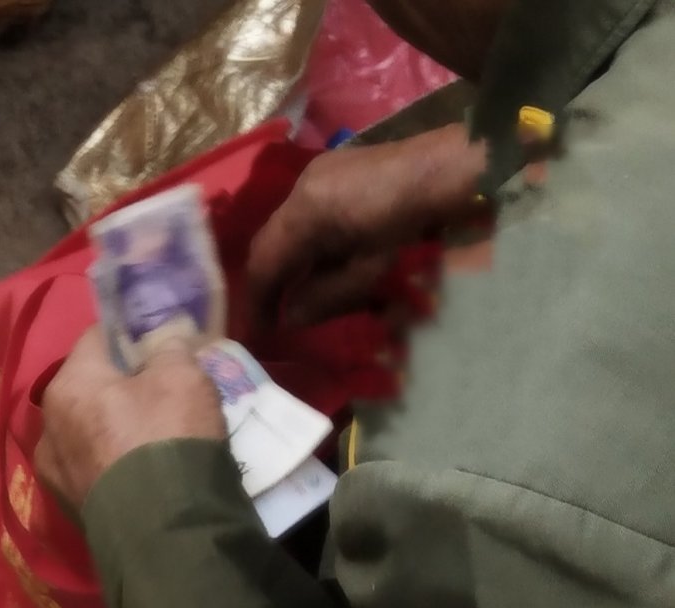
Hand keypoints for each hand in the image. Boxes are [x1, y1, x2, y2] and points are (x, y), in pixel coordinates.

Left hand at [36, 328, 225, 513]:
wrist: (163, 528)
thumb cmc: (167, 437)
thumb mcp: (182, 375)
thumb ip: (169, 347)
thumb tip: (163, 342)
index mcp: (67, 386)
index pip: (95, 338)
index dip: (128, 334)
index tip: (156, 341)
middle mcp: (47, 428)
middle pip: (88, 388)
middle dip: (121, 384)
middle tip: (160, 388)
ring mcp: (54, 473)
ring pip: (87, 431)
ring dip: (115, 425)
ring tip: (153, 432)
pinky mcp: (70, 506)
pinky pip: (92, 467)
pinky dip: (112, 460)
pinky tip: (141, 467)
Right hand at [245, 126, 487, 330]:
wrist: (458, 165)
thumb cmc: (418, 222)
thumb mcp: (370, 270)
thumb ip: (325, 297)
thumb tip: (291, 317)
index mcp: (306, 210)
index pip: (263, 263)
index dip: (257, 303)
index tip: (259, 334)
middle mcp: (302, 186)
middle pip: (269, 242)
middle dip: (267, 284)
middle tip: (272, 317)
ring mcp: (318, 174)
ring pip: (285, 229)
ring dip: (287, 265)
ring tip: (296, 295)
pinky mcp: (335, 172)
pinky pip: (305, 214)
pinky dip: (304, 245)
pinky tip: (318, 264)